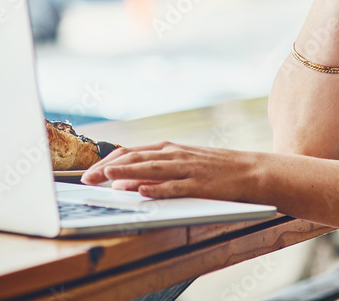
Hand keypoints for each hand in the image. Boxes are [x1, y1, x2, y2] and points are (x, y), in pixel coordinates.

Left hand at [80, 141, 266, 201]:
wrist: (251, 170)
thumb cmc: (215, 168)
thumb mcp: (183, 162)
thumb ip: (156, 168)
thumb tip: (125, 180)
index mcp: (169, 148)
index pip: (131, 151)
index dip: (108, 161)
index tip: (89, 171)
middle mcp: (175, 154)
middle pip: (136, 158)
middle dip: (109, 168)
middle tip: (87, 178)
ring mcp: (187, 168)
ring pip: (152, 168)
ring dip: (128, 172)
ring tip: (107, 178)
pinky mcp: (200, 184)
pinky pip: (175, 186)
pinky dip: (158, 188)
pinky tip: (143, 191)